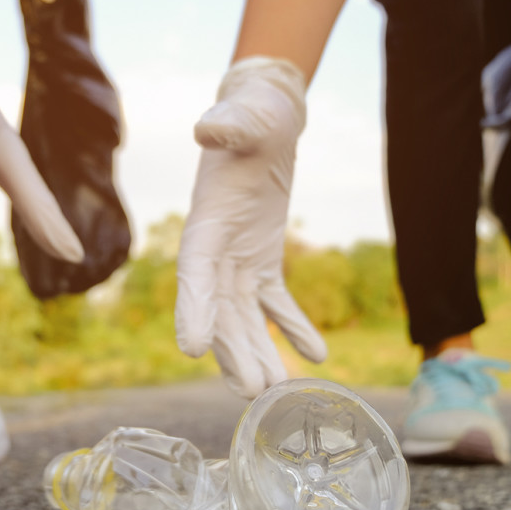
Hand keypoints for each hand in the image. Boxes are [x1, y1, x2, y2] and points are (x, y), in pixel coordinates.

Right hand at [175, 57, 326, 398]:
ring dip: (260, 351)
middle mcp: (215, 250)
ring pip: (246, 318)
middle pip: (221, 311)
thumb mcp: (245, 119)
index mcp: (203, 224)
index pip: (193, 275)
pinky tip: (318, 355)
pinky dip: (294, 328)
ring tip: (277, 389)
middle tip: (251, 391)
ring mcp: (238, 260)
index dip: (192, 311)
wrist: (266, 120)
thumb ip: (228, 126)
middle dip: (234, 352)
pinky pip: (278, 303)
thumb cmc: (252, 118)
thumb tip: (207, 128)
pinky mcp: (263, 261)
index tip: (192, 350)